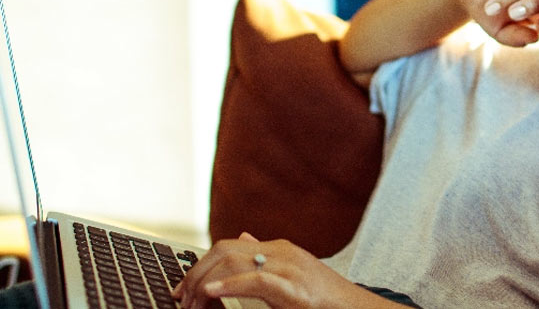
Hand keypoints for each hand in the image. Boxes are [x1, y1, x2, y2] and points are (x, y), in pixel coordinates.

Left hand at [172, 233, 398, 308]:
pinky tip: (211, 293)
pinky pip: (256, 280)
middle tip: (181, 299)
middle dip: (196, 273)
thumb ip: (264, 257)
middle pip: (225, 250)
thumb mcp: (290, 273)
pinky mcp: (295, 288)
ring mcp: (289, 267)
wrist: (357, 308)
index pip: (228, 247)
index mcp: (277, 248)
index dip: (199, 265)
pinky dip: (229, 285)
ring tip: (192, 302)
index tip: (183, 289)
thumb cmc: (324, 298)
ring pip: (235, 261)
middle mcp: (280, 251)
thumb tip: (243, 237)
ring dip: (205, 283)